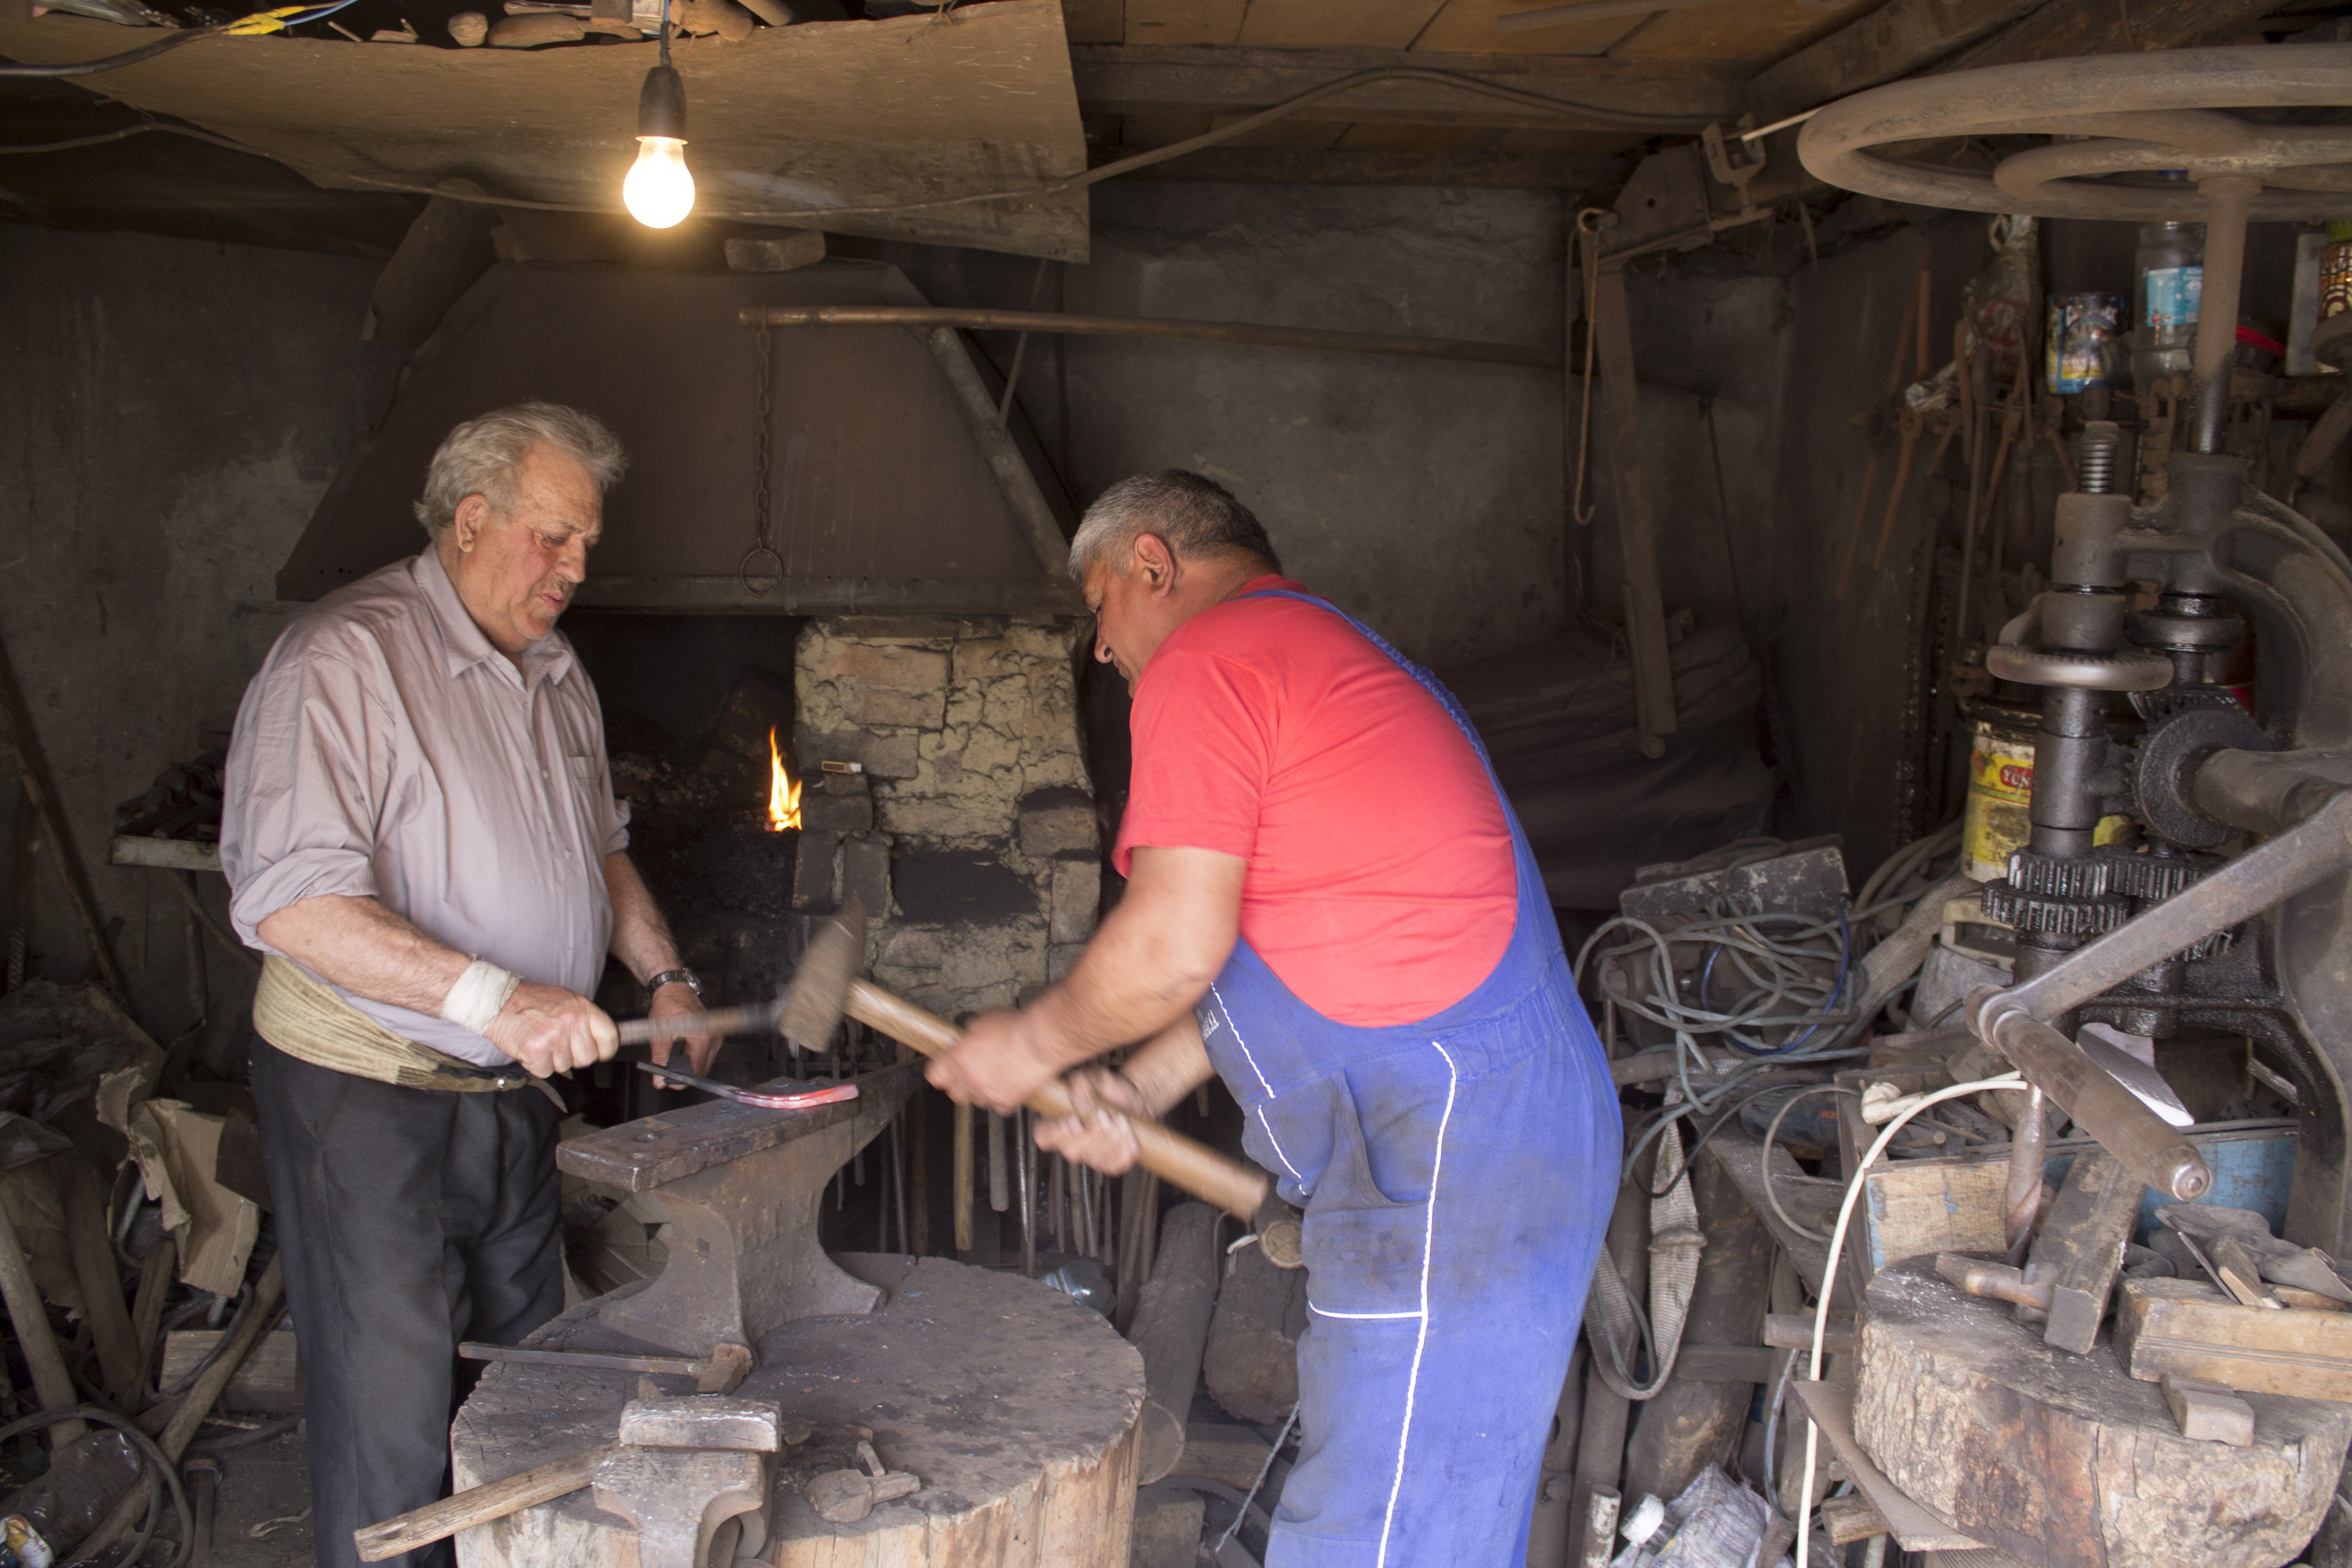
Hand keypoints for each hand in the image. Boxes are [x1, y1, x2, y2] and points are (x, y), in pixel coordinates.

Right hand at [483, 981, 617, 1077]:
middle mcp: (572, 1020)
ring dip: (551, 1059)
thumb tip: (603, 1039)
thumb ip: (585, 1019)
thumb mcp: (566, 1001)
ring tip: (541, 1042)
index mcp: (583, 1007)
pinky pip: (545, 1071)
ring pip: (565, 1066)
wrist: (499, 1000)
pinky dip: (535, 1065)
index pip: (610, 1036)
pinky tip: (530, 1049)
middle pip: (588, 1057)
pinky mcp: (537, 1049)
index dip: (605, 1050)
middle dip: (573, 1056)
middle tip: (557, 1044)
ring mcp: (555, 1035)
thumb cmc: (531, 1002)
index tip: (599, 1053)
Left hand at [647, 981, 716, 1086]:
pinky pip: (705, 1056)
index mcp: (703, 1038)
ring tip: (672, 1059)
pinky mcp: (714, 1037)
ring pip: (704, 1064)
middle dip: (685, 1074)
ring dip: (689, 1067)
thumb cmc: (668, 1007)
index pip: (696, 1071)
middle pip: (702, 1070)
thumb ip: (660, 1059)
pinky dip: (693, 1058)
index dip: (682, 1080)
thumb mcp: (659, 1034)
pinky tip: (681, 1052)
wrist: (675, 990)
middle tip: (667, 1071)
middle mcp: (714, 1038)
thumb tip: (659, 1080)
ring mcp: (716, 1038)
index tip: (668, 1082)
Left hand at [926, 1008, 1059, 1115]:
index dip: (940, 1071)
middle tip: (970, 1073)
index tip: (945, 1068)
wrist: (1040, 1041)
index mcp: (959, 1057)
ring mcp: (988, 1093)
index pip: (934, 1075)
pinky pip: (998, 1107)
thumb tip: (968, 1035)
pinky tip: (1008, 1086)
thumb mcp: (984, 1019)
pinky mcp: (1007, 1102)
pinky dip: (1002, 1099)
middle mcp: (970, 1078)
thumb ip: (970, 1032)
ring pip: (976, 1101)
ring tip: (993, 1077)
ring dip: (981, 1092)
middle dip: (960, 1083)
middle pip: (954, 1092)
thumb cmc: (1016, 1027)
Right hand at [1033, 1068, 1147, 1175]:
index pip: (1043, 1136)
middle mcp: (1072, 1143)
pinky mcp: (1110, 1163)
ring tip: (1120, 1118)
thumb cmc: (1106, 1089)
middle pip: (1071, 1151)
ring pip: (1095, 1159)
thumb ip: (1082, 1083)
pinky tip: (1127, 1132)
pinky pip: (1116, 1164)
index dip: (1055, 1133)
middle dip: (1090, 1134)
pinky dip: (1125, 1147)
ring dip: (1111, 1138)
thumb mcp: (1093, 1078)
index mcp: (1059, 1123)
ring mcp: (1090, 1156)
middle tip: (1103, 1115)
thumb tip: (1077, 1095)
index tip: (1073, 1119)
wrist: (1130, 1099)